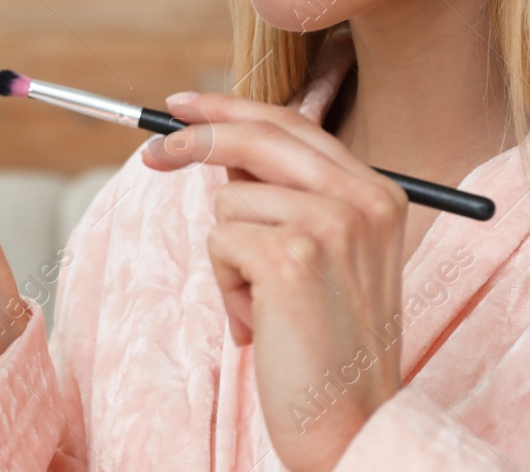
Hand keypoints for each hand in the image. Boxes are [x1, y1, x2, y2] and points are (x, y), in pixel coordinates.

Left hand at [142, 92, 406, 471]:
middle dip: (196, 139)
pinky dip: (226, 285)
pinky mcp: (292, 257)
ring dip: (229, 256)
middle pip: (258, 136)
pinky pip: (220, 242)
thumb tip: (221, 152)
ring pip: (230, 202)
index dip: (232, 109)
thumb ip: (294, 200)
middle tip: (151, 154)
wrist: (351, 424)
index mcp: (378, 192)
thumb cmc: (327, 346)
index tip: (183, 106)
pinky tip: (262, 322)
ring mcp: (331, 224)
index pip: (294, 124)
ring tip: (266, 307)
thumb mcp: (328, 258)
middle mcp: (363, 199)